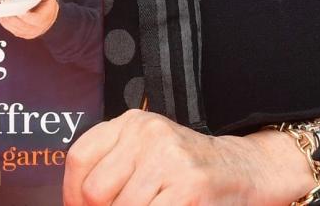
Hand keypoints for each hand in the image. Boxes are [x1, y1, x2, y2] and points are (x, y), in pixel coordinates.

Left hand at [0, 0, 57, 38]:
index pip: (36, 20)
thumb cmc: (45, 2)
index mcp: (46, 19)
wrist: (46, 12)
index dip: (27, 17)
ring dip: (7, 22)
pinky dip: (5, 23)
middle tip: (3, 12)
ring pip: (16, 29)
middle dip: (12, 19)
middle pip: (23, 26)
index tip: (18, 12)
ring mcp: (29, 33)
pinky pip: (12, 30)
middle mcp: (38, 29)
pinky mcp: (21, 34)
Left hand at [63, 110, 314, 205]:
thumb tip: (75, 204)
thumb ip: (110, 172)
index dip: (74, 195)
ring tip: (159, 204)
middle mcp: (150, 133)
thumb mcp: (146, 155)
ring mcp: (170, 159)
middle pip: (94, 191)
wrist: (245, 170)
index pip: (78, 159)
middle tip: (133, 205)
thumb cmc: (187, 171)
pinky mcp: (188, 187)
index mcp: (134, 123)